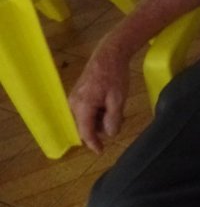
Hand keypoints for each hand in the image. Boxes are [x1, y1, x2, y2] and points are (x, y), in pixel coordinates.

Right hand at [68, 38, 130, 152]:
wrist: (109, 54)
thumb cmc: (114, 75)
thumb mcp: (118, 99)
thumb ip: (113, 118)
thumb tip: (110, 134)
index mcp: (83, 106)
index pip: (86, 132)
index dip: (94, 144)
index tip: (100, 152)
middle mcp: (74, 104)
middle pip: (87, 126)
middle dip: (102, 126)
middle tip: (119, 117)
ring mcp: (74, 99)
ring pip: (87, 118)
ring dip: (101, 118)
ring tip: (115, 106)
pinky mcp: (78, 95)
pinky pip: (87, 110)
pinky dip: (98, 111)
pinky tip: (109, 102)